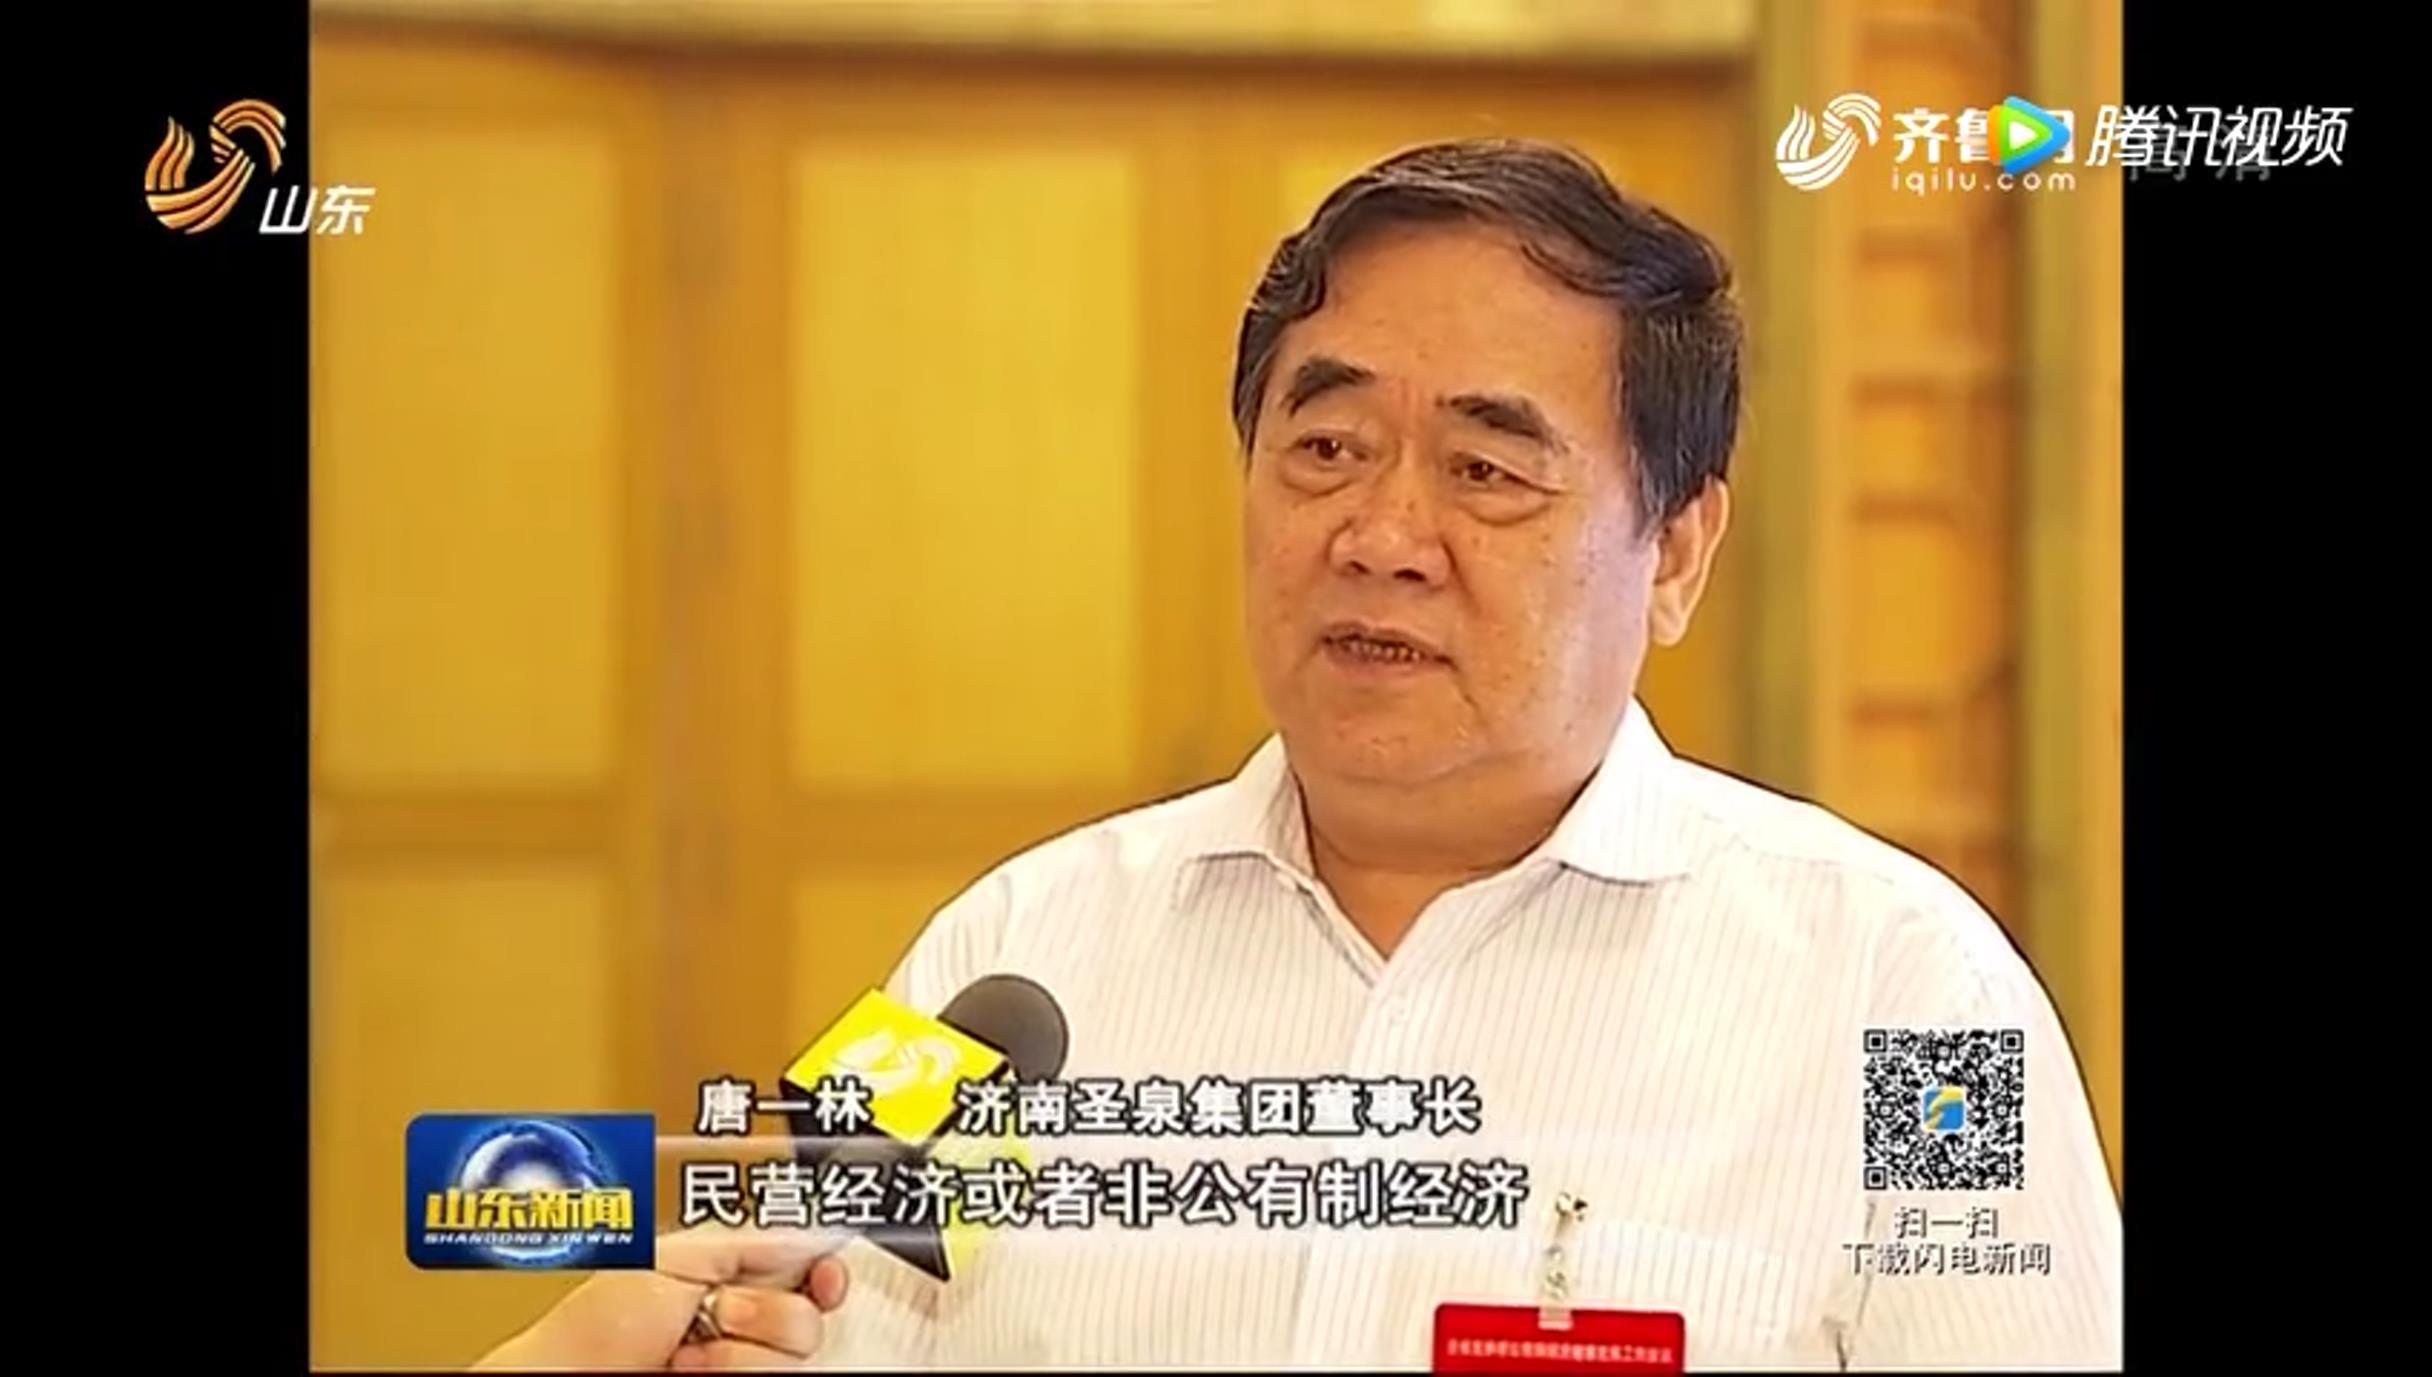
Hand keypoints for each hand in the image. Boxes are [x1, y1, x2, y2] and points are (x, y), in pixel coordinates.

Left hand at [473, 1224, 851, 1370]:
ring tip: (689, 1352)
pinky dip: (735, 1372)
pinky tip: (693, 1371)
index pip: (806, 1269)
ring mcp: (737, 1365)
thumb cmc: (598, 1323)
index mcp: (730, 1275)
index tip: (823, 1276)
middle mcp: (740, 1323)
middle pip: (809, 1313)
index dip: (824, 1271)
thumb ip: (748, 1240)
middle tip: (718, 1311)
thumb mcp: (676, 1256)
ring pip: (797, 1355)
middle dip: (766, 1310)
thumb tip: (807, 1233)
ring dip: (741, 1349)